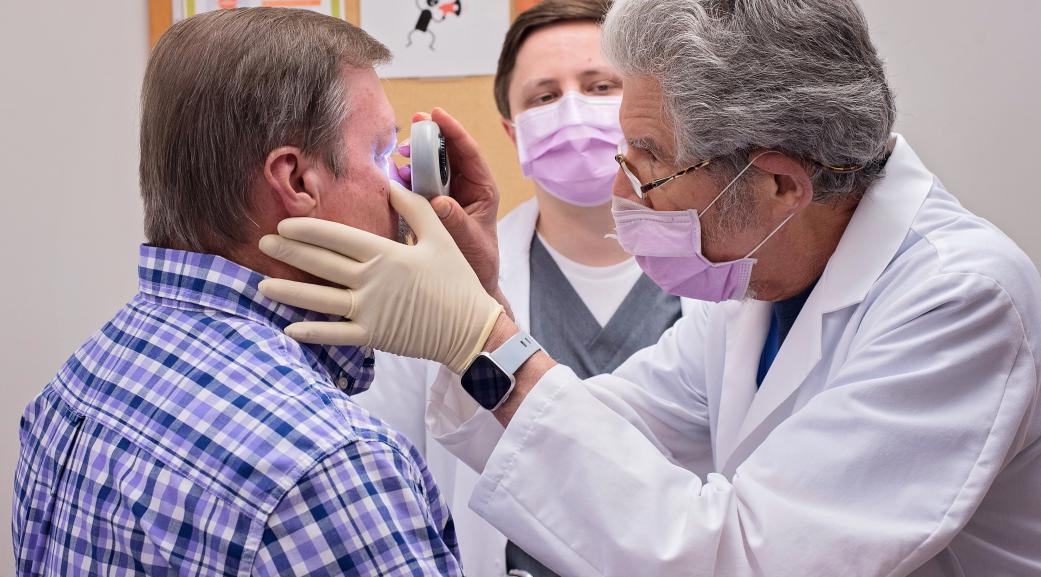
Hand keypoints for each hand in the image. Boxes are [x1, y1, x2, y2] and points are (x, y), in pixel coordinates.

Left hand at [258, 182, 503, 374]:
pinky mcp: (373, 335)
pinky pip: (335, 334)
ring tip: (261, 286)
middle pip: (320, 263)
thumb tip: (390, 183)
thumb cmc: (457, 281)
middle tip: (262, 245)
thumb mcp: (440, 237)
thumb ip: (414, 208)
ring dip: (288, 292)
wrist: (471, 328)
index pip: (336, 237)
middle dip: (288, 253)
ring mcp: (369, 310)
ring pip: (319, 299)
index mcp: (385, 253)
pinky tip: (288, 328)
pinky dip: (311, 332)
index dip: (306, 230)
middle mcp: (371, 280)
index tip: (283, 225)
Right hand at [413, 108, 501, 296]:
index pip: (469, 153)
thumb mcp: (472, 243)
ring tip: (400, 150)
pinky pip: (418, 182)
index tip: (437, 114)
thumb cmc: (479, 262)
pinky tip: (396, 173)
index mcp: (483, 189)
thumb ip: (457, 222)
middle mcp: (465, 186)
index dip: (453, 130)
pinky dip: (406, 174)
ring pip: (432, 163)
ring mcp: (447, 192)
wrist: (471, 281)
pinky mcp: (431, 202)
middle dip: (432, 134)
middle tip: (414, 122)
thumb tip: (440, 201)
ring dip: (416, 154)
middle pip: (449, 151)